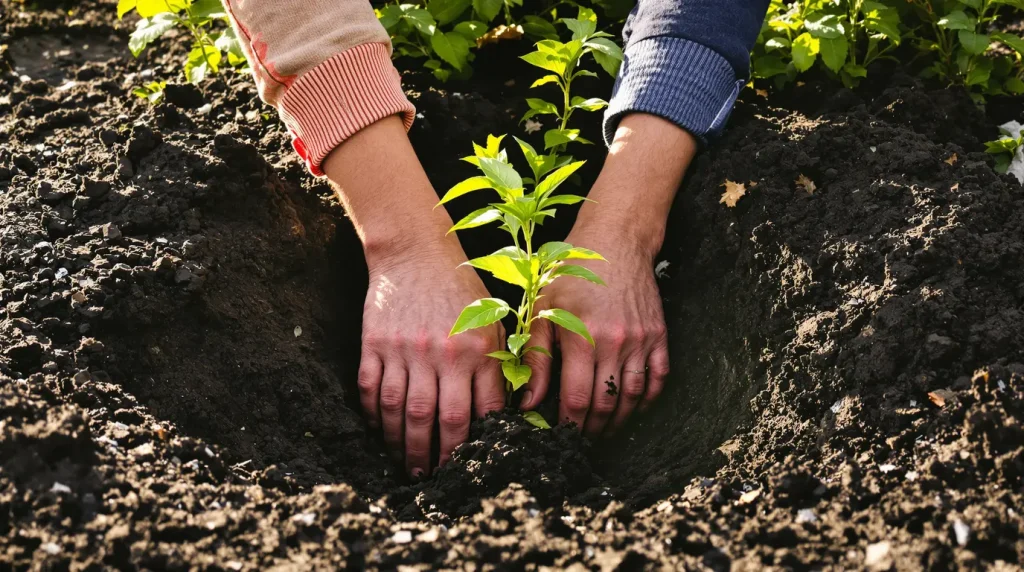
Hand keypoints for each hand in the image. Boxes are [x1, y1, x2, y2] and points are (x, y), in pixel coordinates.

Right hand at [359, 241, 505, 477]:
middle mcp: (442, 353)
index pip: (481, 410)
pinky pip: (372, 391)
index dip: (476, 444)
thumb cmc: (460, 290)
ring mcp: (405, 349)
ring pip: (402, 412)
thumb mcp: (492, 321)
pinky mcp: (375, 344)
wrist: (414, 252)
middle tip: (436, 478)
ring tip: (409, 466)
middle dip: (438, 456)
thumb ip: (499, 364)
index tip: (473, 464)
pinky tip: (381, 433)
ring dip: (404, 446)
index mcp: (477, 349)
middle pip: (439, 419)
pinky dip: (375, 417)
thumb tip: (506, 412)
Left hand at [520, 227, 668, 436]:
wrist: (614, 241)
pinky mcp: (658, 335)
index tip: (559, 436)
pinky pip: (658, 378)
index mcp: (582, 338)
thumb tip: (529, 403)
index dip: (569, 425)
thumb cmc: (568, 273)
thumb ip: (536, 358)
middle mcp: (615, 342)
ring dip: (619, 420)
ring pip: (633, 396)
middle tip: (580, 440)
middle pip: (606, 404)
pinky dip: (647, 400)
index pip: (577, 400)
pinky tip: (632, 408)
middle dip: (592, 430)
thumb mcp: (541, 310)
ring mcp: (641, 340)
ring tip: (603, 430)